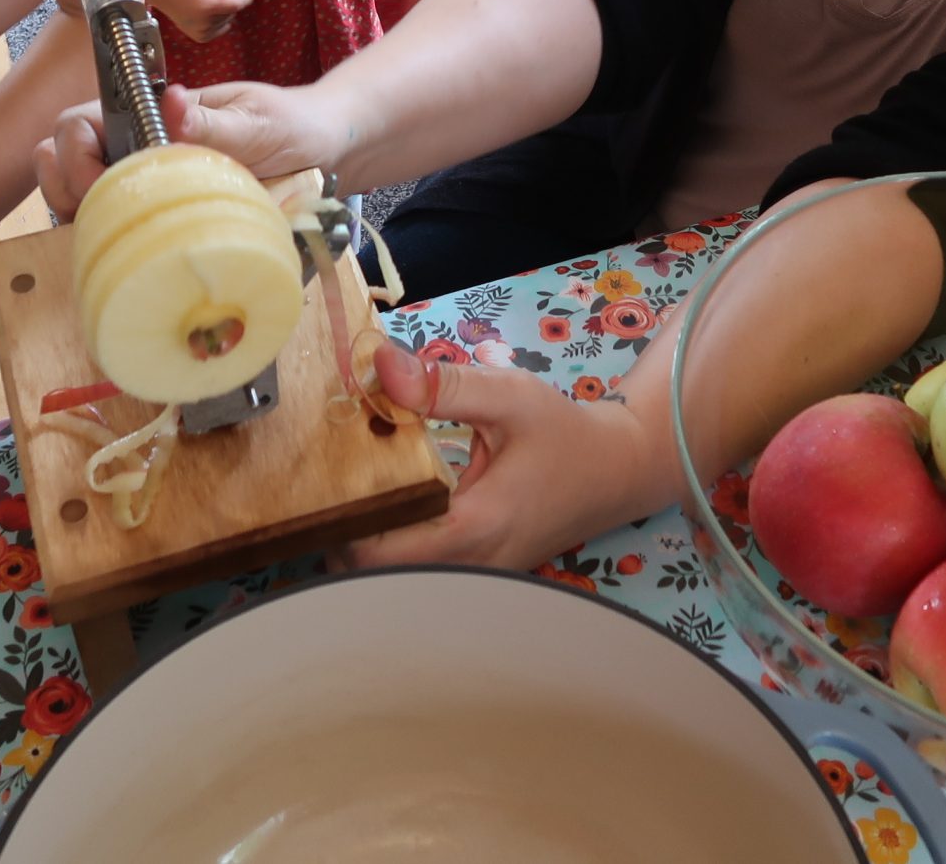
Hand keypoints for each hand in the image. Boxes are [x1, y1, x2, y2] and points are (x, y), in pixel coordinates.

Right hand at [32, 79, 345, 219]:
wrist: (324, 157)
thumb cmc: (287, 126)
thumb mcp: (256, 122)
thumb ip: (211, 122)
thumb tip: (169, 103)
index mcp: (148, 115)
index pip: (77, 123)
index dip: (72, 151)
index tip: (101, 179)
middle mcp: (135, 150)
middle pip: (61, 162)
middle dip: (65, 189)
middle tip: (105, 215)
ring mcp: (143, 189)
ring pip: (77, 202)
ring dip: (81, 219)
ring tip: (115, 235)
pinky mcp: (159, 225)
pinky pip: (114, 235)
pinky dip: (109, 247)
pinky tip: (133, 257)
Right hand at [145, 0, 252, 42]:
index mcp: (207, 7)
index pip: (237, 5)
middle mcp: (205, 24)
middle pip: (233, 11)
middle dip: (230, 0)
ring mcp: (202, 33)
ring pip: (228, 19)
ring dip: (224, 10)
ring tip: (206, 1)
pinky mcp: (201, 38)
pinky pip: (222, 27)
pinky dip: (219, 20)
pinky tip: (206, 12)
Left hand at [339, 341, 669, 572]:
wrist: (616, 472)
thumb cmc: (565, 436)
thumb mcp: (510, 397)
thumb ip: (444, 385)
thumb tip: (380, 367)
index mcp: (473, 528)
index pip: (377, 553)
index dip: (342, 518)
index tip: (329, 474)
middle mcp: (469, 567)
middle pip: (374, 572)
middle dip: (344, 526)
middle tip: (333, 475)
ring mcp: (473, 578)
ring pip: (393, 576)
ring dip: (367, 535)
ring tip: (358, 483)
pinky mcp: (475, 574)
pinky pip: (418, 569)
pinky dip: (395, 539)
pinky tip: (393, 498)